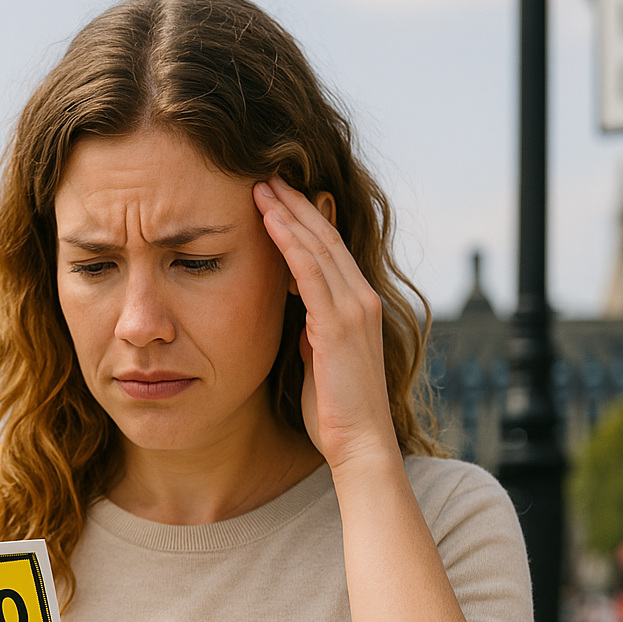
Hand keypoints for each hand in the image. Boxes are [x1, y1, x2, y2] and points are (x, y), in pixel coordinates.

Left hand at [253, 176, 397, 472]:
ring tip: (260, 185)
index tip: (276, 198)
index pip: (329, 251)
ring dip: (288, 212)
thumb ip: (312, 333)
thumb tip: (295, 316)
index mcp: (358, 308)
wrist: (359, 446)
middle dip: (294, 204)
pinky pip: (311, 271)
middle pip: (325, 237)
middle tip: (265, 175)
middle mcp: (361, 300)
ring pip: (318, 246)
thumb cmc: (335, 413)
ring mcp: (354, 309)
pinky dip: (290, 241)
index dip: (304, 221)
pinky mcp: (339, 324)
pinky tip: (269, 219)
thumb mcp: (319, 361)